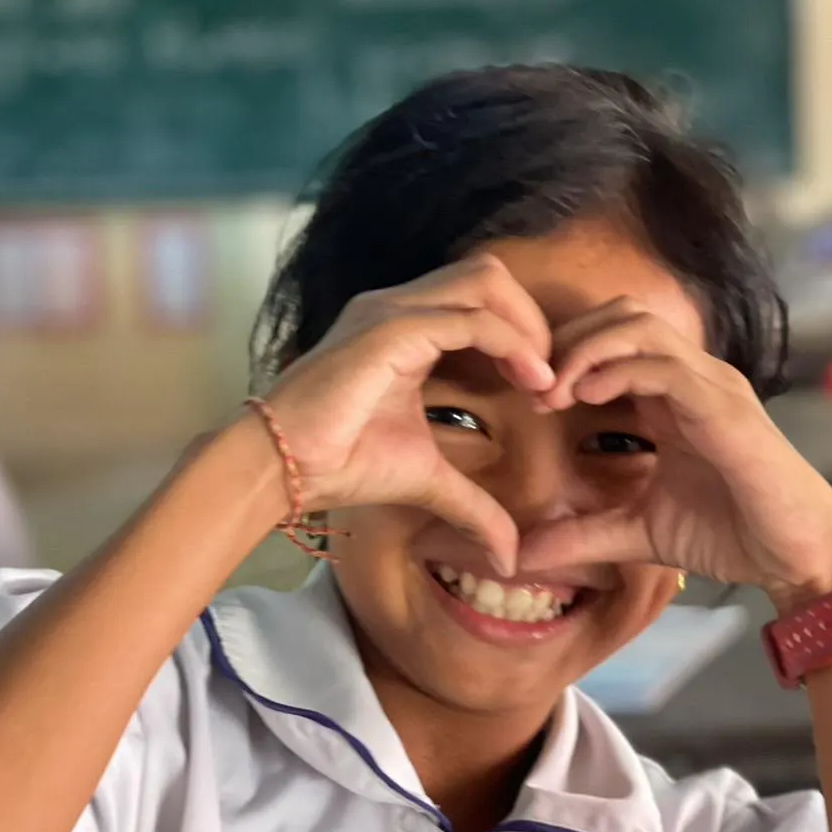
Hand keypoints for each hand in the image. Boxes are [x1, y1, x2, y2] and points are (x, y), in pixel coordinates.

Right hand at [261, 255, 553, 574]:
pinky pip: (469, 319)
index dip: (523, 335)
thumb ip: (473, 507)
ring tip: (544, 379)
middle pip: (490, 274)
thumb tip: (510, 557)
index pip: (482, 298)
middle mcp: (398, 306)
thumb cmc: (339, 464)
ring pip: (485, 281)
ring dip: (527, 326)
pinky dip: (510, 344)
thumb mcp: (426, 481)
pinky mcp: (389, 331)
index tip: (544, 390)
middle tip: (550, 378)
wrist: (281, 467)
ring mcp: (391, 312)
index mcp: (405, 327)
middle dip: (533, 319)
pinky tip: (529, 383)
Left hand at [517, 298, 831, 612]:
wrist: (798, 559)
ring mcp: (713, 386)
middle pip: (621, 315)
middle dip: (568, 340)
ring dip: (586, 348)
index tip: (529, 397)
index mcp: (673, 395)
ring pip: (640, 326)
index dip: (564, 355)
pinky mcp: (726, 408)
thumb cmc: (732, 536)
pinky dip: (620, 370)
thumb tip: (523, 554)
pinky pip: (667, 365)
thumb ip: (582, 535)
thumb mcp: (637, 534)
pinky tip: (585, 396)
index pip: (613, 339)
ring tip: (552, 390)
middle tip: (531, 386)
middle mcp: (694, 378)